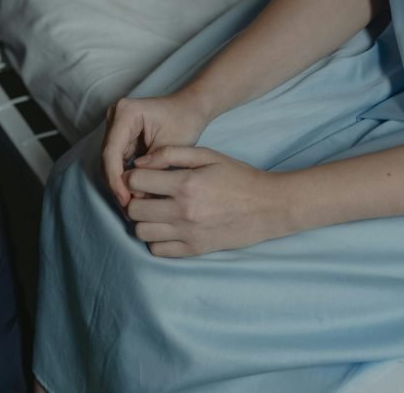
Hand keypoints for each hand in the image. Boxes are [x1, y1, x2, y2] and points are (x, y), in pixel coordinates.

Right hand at [102, 95, 210, 206]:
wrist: (191, 108)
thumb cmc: (185, 121)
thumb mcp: (171, 147)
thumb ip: (152, 170)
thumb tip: (136, 197)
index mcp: (126, 113)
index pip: (112, 151)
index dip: (115, 179)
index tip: (125, 200)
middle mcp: (115, 117)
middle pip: (107, 158)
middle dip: (116, 184)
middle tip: (127, 209)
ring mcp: (115, 127)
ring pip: (110, 162)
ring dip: (119, 184)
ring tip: (130, 205)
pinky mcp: (120, 137)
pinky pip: (117, 161)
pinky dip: (124, 178)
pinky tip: (132, 195)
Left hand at [124, 146, 293, 256]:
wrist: (269, 206)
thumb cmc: (238, 176)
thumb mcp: (207, 155)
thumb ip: (171, 154)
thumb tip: (140, 162)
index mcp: (185, 184)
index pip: (135, 182)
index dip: (133, 176)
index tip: (142, 177)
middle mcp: (183, 211)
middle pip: (134, 209)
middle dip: (135, 199)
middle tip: (146, 195)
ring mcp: (188, 233)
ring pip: (141, 232)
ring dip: (143, 221)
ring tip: (155, 212)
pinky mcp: (194, 250)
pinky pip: (158, 250)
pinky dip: (156, 240)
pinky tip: (166, 228)